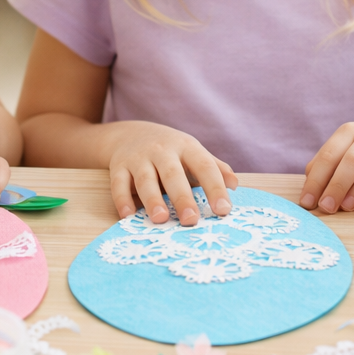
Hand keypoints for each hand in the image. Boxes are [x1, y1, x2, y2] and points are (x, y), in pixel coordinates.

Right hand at [107, 122, 237, 224]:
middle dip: (182, 197)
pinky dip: (122, 199)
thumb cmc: (171, 151)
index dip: (215, 188)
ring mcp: (138, 158)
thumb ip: (214, 168)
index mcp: (186, 147)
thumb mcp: (193, 153)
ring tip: (161, 219)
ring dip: (152, 199)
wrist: (130, 134)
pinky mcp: (118, 166)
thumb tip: (234, 184)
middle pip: (173, 174)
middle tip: (191, 220)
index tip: (223, 210)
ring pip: (145, 179)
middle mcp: (162, 150)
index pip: (204, 166)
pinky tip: (128, 215)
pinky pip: (118, 184)